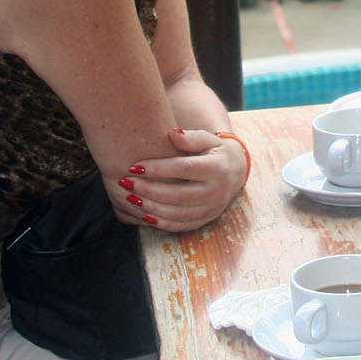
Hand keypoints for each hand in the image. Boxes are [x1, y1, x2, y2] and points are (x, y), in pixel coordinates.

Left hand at [117, 128, 247, 231]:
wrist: (235, 172)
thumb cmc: (214, 151)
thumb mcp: (208, 139)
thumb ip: (190, 137)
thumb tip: (173, 134)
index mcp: (218, 168)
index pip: (184, 169)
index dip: (158, 168)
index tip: (134, 166)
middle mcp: (217, 192)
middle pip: (178, 195)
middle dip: (149, 190)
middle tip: (125, 183)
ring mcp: (212, 209)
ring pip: (177, 213)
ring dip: (150, 207)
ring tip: (130, 197)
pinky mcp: (206, 220)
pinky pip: (181, 226)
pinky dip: (161, 222)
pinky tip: (143, 214)